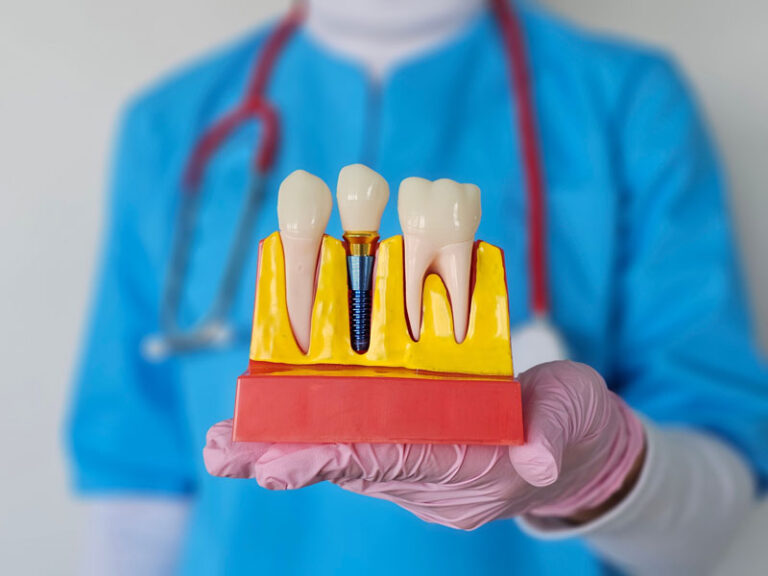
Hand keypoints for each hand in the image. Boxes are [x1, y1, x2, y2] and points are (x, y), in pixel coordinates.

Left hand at [204, 361, 644, 529]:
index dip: (338, 458)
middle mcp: (434, 482)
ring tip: (226, 446)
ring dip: (285, 453)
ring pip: (346, 461)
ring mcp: (420, 474)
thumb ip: (553, 432)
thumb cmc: (571, 420)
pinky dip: (313, 442)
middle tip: (226, 453)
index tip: (282, 464)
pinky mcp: (413, 457)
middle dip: (288, 461)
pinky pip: (358, 449)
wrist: (577, 446)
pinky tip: (270, 433)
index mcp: (470, 471)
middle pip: (354, 468)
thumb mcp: (572, 413)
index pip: (396, 462)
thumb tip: (540, 461)